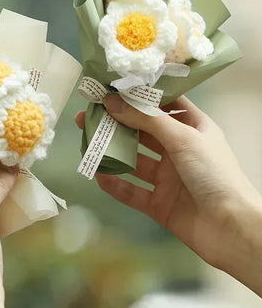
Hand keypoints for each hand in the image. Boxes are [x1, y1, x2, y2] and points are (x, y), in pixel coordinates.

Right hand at [75, 95, 261, 296]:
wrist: (232, 230)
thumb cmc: (215, 174)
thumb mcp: (183, 138)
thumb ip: (146, 120)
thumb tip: (113, 102)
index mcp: (192, 128)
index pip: (162, 105)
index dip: (138, 96)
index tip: (112, 88)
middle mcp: (178, 150)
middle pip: (141, 132)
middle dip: (116, 124)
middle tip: (88, 116)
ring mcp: (168, 177)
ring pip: (133, 161)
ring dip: (112, 154)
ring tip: (88, 143)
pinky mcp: (159, 202)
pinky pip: (132, 191)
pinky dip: (116, 184)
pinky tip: (99, 175)